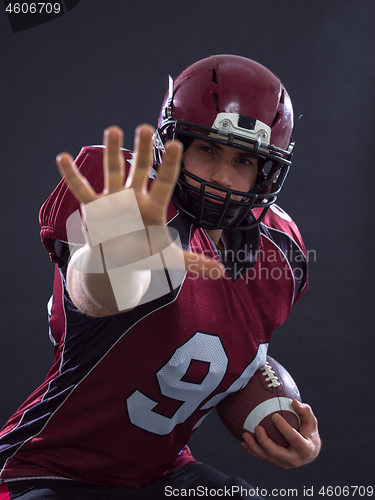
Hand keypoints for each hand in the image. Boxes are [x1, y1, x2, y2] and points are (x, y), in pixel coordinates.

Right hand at [56, 124, 224, 277]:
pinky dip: (72, 175)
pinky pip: (82, 189)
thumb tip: (223, 271)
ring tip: (112, 129)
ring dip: (111, 152)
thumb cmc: (144, 255)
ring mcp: (113, 201)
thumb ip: (195, 262)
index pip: (165, 182)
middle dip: (142, 150)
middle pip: (140, 170)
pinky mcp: (95, 208)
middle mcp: (134, 198)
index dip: (170, 165)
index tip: (176, 144)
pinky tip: (63, 158)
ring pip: (113, 172)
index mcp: (154, 207)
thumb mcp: (170, 259)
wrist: (119, 262)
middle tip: (145, 128)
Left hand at [241, 400, 320, 468]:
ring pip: (267, 457)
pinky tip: (243, 442)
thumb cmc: (309, 431)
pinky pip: (262, 457)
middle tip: (257, 428)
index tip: (274, 416)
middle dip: (265, 441)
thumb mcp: (311, 421)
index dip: (284, 428)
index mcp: (305, 448)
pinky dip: (252, 450)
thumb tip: (294, 402)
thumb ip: (305, 411)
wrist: (310, 452)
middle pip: (276, 452)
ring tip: (244, 435)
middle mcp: (294, 459)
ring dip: (254, 447)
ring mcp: (284, 463)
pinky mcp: (276, 463)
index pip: (293, 438)